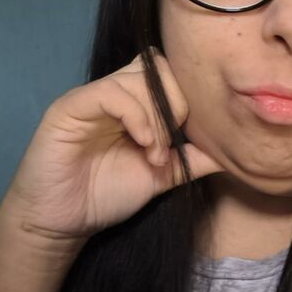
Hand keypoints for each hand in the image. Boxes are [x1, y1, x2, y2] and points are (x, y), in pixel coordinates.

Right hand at [0, 50, 223, 239]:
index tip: (190, 140)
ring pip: (139, 79)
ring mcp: (92, 96)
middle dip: (177, 107)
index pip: (169, 74)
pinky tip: (143, 145)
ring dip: (158, 119)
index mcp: (134, 104)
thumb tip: (230, 153)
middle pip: (160, 69)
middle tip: (169, 149)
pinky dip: (137, 117)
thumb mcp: (160, 177)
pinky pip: (112, 93)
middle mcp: (114, 93)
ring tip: (155, 156)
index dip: (187, 99)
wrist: (61, 222)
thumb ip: (190, 160)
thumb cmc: (104, 196)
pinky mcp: (71, 106)